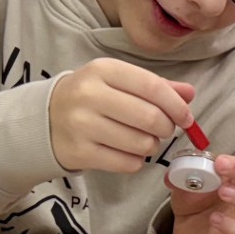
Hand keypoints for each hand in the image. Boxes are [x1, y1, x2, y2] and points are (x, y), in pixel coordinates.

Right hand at [49, 58, 193, 173]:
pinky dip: (136, 161)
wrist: (45, 118)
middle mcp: (90, 95)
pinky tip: (128, 152)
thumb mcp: (118, 81)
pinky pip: (127, 163)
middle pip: (150, 117)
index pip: (152, 87)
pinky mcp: (80, 153)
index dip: (176, 105)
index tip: (186, 117)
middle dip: (166, 128)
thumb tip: (190, 93)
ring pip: (141, 143)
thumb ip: (155, 86)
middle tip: (164, 130)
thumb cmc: (91, 97)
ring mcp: (82, 125)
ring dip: (151, 146)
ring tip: (143, 140)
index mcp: (103, 70)